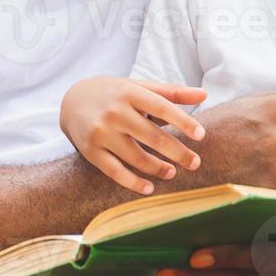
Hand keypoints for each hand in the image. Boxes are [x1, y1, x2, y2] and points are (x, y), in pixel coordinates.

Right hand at [59, 77, 206, 193]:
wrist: (72, 100)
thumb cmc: (114, 94)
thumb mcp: (139, 87)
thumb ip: (171, 92)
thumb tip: (204, 95)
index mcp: (130, 92)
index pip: (161, 107)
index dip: (182, 121)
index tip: (201, 135)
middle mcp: (115, 111)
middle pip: (151, 136)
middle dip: (176, 152)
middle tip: (195, 163)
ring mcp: (101, 132)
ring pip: (135, 156)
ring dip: (157, 168)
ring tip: (172, 173)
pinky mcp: (90, 151)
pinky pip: (114, 171)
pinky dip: (132, 182)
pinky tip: (149, 188)